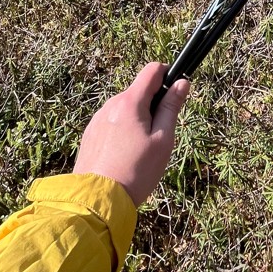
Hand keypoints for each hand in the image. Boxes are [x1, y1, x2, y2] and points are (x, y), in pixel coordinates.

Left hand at [73, 63, 189, 206]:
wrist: (98, 201)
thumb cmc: (137, 171)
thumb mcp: (162, 140)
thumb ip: (171, 108)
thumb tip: (181, 82)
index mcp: (130, 102)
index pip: (152, 70)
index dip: (167, 75)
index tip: (174, 94)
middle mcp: (110, 105)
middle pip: (138, 92)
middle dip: (152, 105)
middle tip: (158, 136)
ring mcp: (97, 119)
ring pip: (125, 109)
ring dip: (137, 120)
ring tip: (140, 152)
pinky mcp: (90, 134)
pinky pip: (112, 123)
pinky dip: (122, 131)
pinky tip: (124, 156)